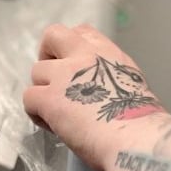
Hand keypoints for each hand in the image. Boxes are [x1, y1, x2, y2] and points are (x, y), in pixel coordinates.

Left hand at [23, 23, 163, 169]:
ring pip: (36, 71)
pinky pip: (29, 98)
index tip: (73, 65)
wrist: (136, 138)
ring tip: (56, 112)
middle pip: (53, 35)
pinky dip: (36, 113)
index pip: (81, 32)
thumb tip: (98, 89)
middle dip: (47, 53)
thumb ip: (110, 76)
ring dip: (43, 89)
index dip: (71, 47)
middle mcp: (84, 56)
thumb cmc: (141, 122)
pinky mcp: (49, 99)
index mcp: (108, 53)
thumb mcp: (132, 84)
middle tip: (53, 78)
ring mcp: (64, 76)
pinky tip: (53, 126)